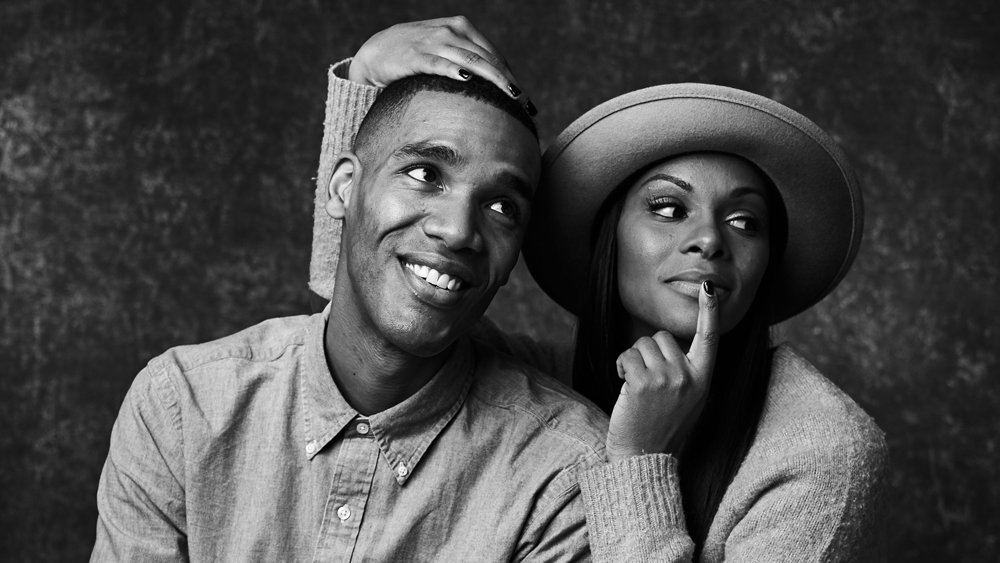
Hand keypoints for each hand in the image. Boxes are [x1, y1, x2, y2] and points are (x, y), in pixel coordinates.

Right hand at [348, 17, 532, 112]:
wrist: (376, 51)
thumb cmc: (415, 55)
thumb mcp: (444, 49)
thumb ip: (467, 60)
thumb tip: (495, 89)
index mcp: (461, 27)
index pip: (493, 55)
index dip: (510, 76)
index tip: (525, 101)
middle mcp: (451, 31)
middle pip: (487, 59)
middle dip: (508, 83)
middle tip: (525, 105)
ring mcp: (433, 41)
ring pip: (471, 61)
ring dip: (494, 80)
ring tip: (511, 97)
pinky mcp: (416, 55)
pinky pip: (439, 63)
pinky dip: (454, 70)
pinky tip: (468, 79)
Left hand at [606, 281, 718, 463]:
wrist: (644, 458)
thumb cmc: (662, 427)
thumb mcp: (689, 400)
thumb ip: (687, 372)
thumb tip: (670, 345)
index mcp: (703, 380)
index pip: (709, 338)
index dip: (710, 311)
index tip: (710, 288)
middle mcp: (689, 377)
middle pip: (661, 337)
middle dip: (648, 352)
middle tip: (646, 380)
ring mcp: (667, 379)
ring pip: (641, 344)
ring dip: (632, 359)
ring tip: (636, 386)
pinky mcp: (643, 382)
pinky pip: (627, 355)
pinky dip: (621, 366)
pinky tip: (625, 385)